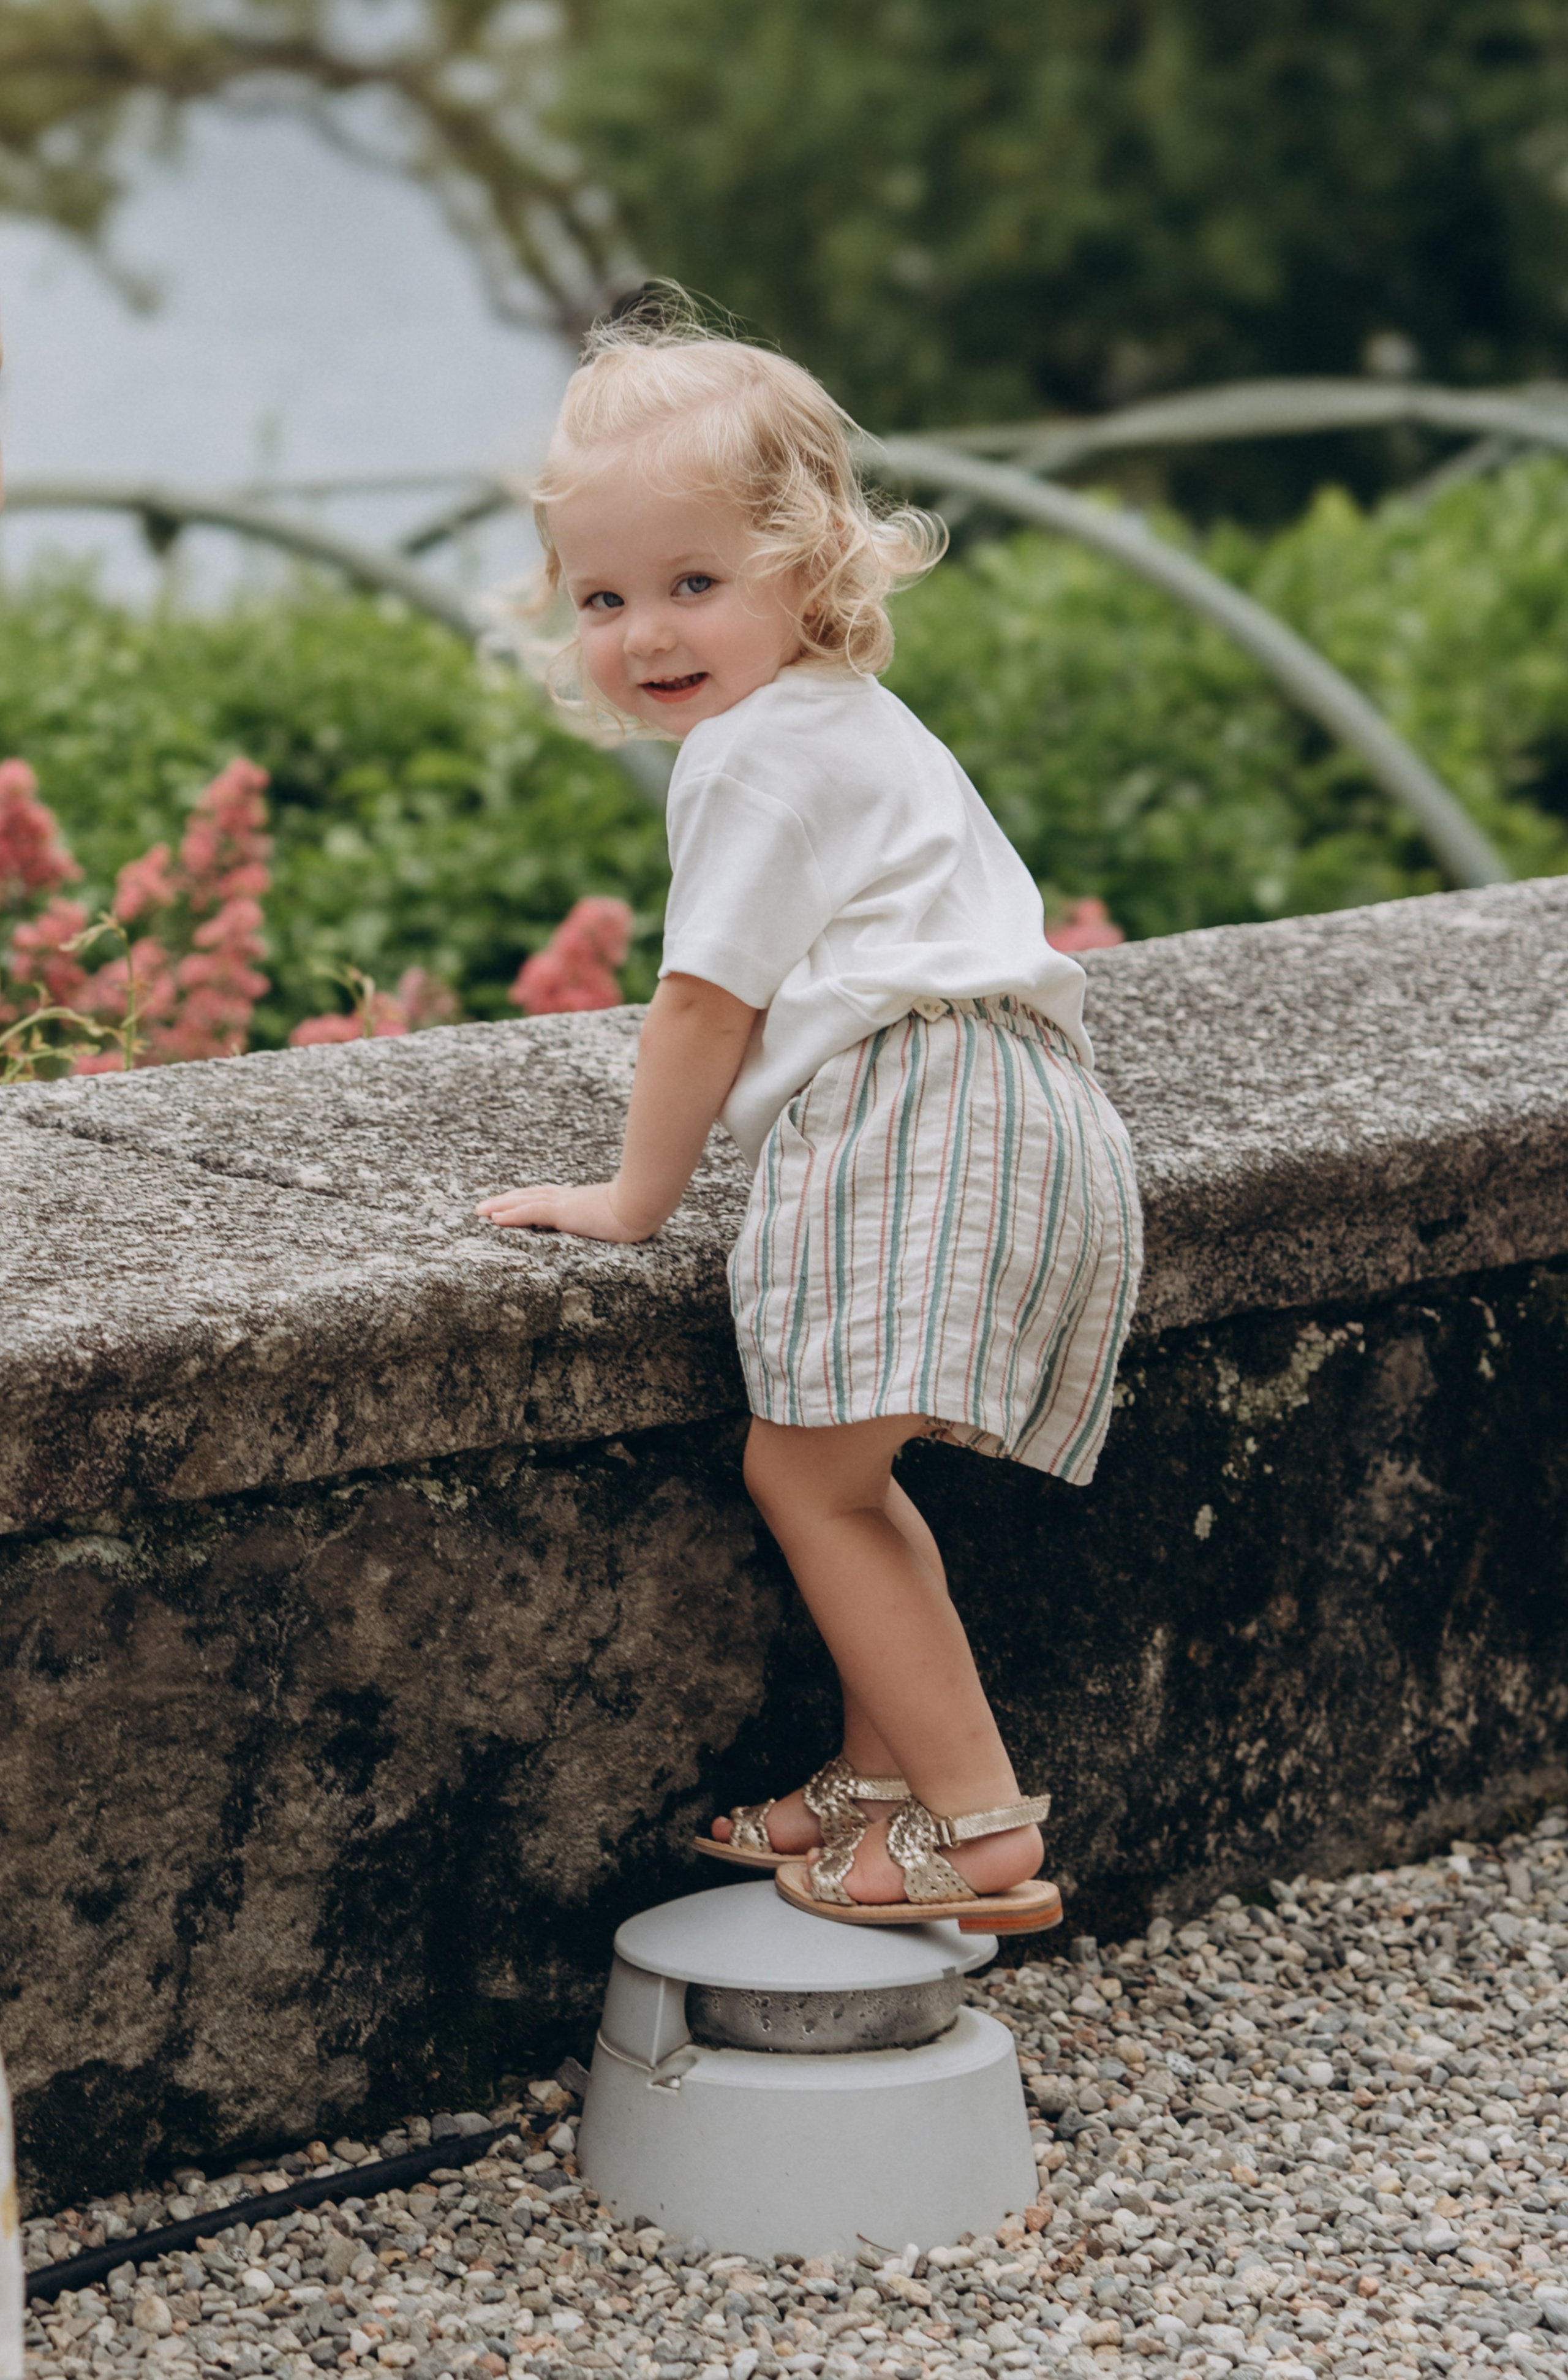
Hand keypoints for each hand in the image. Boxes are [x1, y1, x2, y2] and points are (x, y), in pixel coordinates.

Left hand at [475, 1180, 652, 1241]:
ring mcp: (565, 1203)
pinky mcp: (565, 1212)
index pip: (544, 1196)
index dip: (523, 1198)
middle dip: (504, 1200)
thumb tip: (616, 1220)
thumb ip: (612, 1215)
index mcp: (579, 1199)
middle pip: (528, 1195)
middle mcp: (568, 1197)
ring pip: (524, 1202)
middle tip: (481, 1207)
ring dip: (500, 1207)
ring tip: (479, 1212)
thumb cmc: (641, 1208)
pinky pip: (532, 1212)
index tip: (507, 1202)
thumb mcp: (621, 1212)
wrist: (646, 1202)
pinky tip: (495, 1218)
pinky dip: (512, 1215)